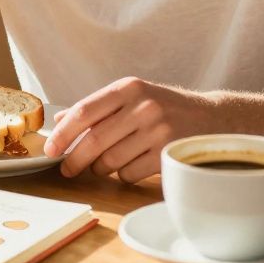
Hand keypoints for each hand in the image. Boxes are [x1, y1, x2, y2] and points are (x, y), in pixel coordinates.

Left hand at [44, 77, 221, 182]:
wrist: (214, 119)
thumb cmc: (165, 108)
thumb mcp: (133, 97)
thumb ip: (98, 108)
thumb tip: (60, 121)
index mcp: (129, 88)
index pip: (85, 111)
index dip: (63, 133)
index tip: (50, 149)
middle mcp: (143, 106)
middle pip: (94, 140)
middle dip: (74, 159)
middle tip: (66, 169)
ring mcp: (158, 131)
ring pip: (110, 161)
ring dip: (101, 168)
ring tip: (106, 163)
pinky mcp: (168, 154)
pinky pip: (129, 173)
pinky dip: (123, 174)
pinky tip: (133, 164)